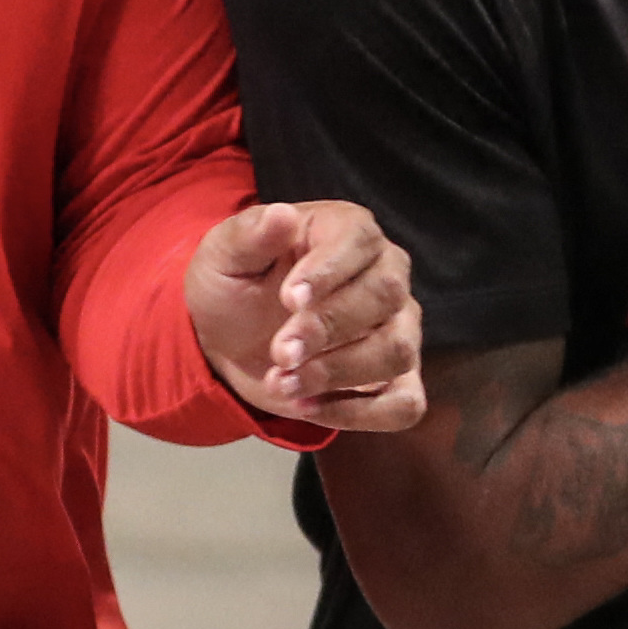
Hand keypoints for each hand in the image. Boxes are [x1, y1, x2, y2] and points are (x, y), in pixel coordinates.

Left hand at [185, 201, 424, 430]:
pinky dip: (359, 413)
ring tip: (282, 382)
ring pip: (396, 351)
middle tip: (279, 352)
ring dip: (337, 373)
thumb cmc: (235, 286)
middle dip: (329, 329)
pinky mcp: (396, 380)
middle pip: (385, 297)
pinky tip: (309, 406)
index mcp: (348, 232)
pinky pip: (404, 404)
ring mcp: (399, 330)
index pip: (360, 241)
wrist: (232, 340)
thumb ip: (249, 235)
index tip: (289, 298)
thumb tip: (281, 215)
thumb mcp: (224, 256)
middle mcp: (387, 276)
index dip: (330, 270)